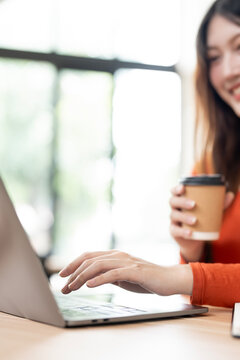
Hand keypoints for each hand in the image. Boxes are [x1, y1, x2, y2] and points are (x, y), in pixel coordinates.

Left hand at [59, 250, 192, 295]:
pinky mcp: (134, 271)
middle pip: (89, 259)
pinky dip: (99, 279)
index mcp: (114, 255)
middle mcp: (118, 255)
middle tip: (63, 287)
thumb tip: (89, 280)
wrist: (168, 279)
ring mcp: (126, 261)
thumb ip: (107, 275)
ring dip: (82, 277)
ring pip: (98, 265)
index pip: (88, 256)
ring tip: (72, 287)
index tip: (62, 275)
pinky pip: (113, 273)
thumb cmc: (145, 278)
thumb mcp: (122, 277)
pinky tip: (89, 285)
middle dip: (73, 272)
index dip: (73, 264)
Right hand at [169, 184, 234, 261]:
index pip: (174, 191)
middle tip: (194, 204)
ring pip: (174, 215)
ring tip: (195, 220)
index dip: (176, 188)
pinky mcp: (174, 232)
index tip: (183, 187)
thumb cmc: (202, 220)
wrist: (195, 240)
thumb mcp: (210, 212)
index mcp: (181, 200)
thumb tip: (231, 194)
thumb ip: (219, 204)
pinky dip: (183, 232)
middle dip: (182, 201)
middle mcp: (175, 208)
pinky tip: (190, 233)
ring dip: (184, 217)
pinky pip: (176, 231)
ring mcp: (173, 220)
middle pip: (173, 201)